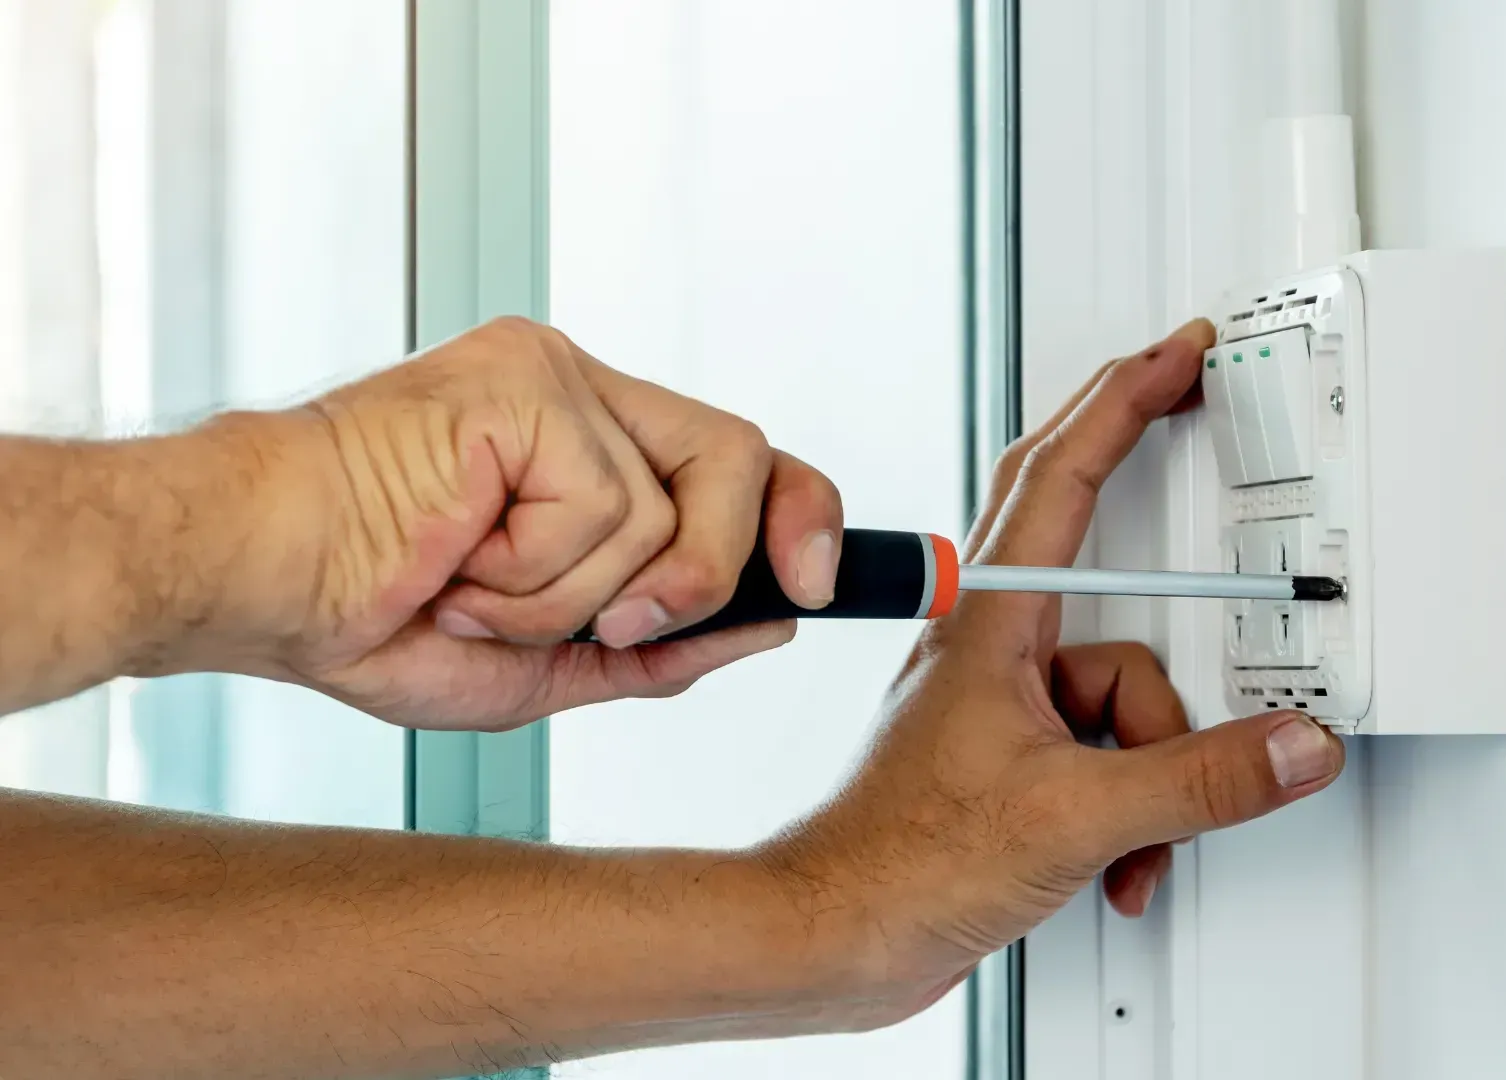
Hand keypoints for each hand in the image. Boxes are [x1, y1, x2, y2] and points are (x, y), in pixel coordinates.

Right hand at [219, 317, 842, 729]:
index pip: (736, 459)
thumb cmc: (371, 613)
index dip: (798, 515)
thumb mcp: (549, 657)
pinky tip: (457, 557)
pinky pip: (603, 505)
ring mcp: (554, 379)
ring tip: (477, 590)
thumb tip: (775, 618)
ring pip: (667, 507)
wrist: (257, 584)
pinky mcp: (526, 384)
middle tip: (627, 622)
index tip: (821, 587)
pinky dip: (535, 571)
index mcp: (587, 442)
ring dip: (576, 594)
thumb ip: (663, 640)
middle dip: (715, 566)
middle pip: (741, 455)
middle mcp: (580, 394)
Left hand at [759, 319, 1346, 1027]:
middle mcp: (993, 647)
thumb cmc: (896, 862)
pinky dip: (1132, 808)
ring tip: (1129, 835)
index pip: (1065, 476)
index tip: (1175, 352)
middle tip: (1193, 413)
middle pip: (1091, 537)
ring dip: (1155, 767)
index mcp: (992, 624)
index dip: (1126, 399)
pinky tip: (1113, 861)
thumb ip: (1199, 780)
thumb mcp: (1074, 818)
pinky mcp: (1015, 759)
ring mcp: (1004, 703)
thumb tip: (1290, 745)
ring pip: (1126, 689)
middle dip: (1149, 496)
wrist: (836, 938)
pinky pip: (1110, 750)